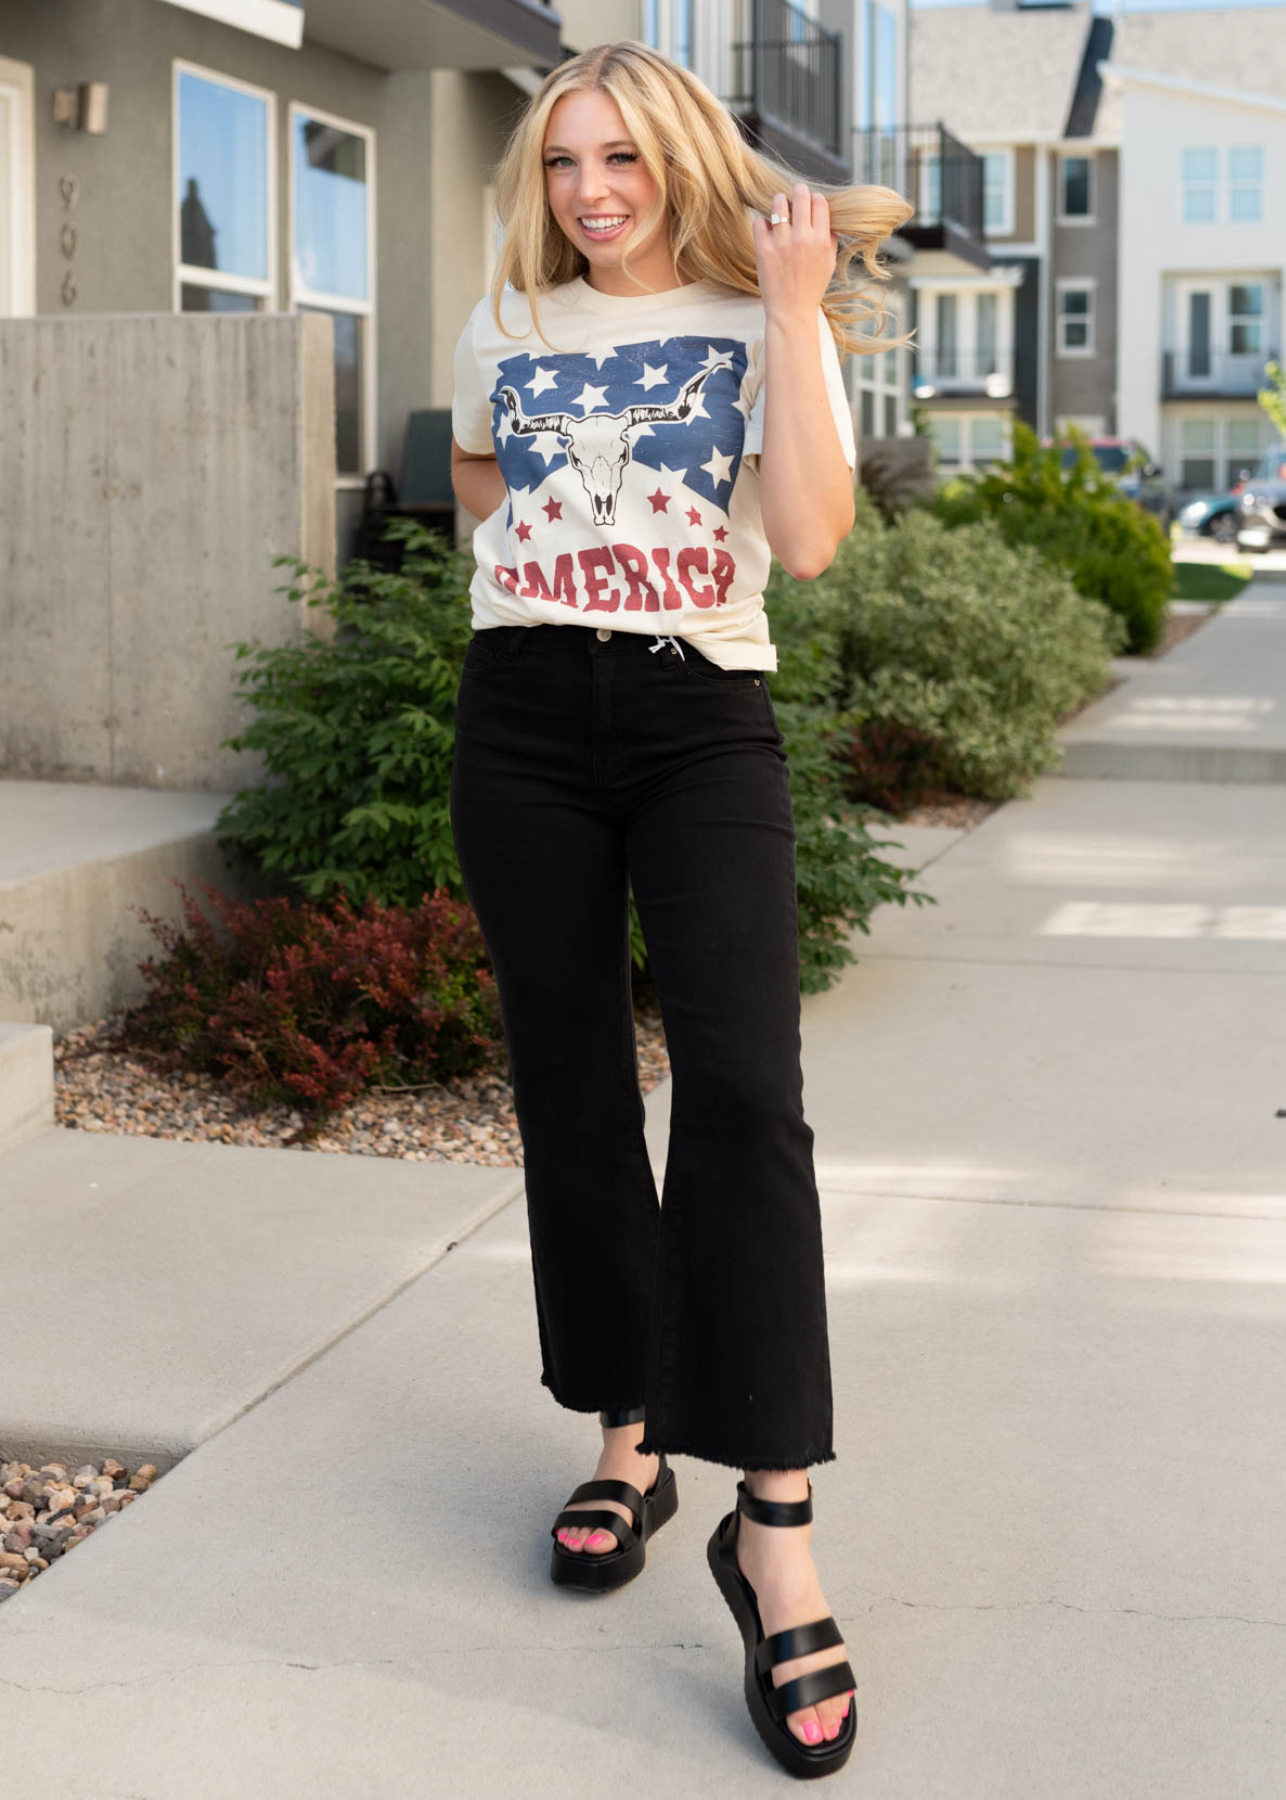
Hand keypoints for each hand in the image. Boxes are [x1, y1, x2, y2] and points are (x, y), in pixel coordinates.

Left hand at [752, 180, 837, 325]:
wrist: (791, 312)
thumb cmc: (811, 289)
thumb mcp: (829, 264)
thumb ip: (831, 240)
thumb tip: (829, 221)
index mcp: (822, 241)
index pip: (819, 202)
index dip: (815, 198)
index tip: (811, 202)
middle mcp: (803, 238)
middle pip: (801, 196)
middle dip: (798, 191)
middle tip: (795, 193)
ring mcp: (782, 243)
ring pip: (778, 204)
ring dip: (779, 202)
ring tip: (779, 208)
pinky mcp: (764, 249)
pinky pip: (760, 222)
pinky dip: (763, 223)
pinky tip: (767, 231)